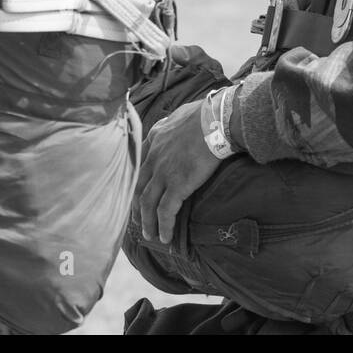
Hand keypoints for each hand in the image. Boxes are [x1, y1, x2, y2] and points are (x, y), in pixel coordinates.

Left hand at [135, 98, 223, 245]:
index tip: (136, 193)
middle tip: (138, 220)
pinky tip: (165, 238)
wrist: (216, 120)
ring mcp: (164, 172)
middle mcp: (154, 158)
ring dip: (147, 222)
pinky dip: (164, 226)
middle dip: (136, 207)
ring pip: (147, 204)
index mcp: (154, 140)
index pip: (139, 165)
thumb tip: (174, 123)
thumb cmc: (204, 115)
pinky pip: (166, 212)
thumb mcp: (179, 115)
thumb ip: (171, 124)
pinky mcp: (177, 185)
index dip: (136, 182)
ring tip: (150, 235)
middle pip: (138, 188)